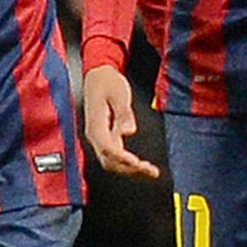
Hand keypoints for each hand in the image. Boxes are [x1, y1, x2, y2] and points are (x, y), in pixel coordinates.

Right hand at [83, 64, 160, 179]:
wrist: (98, 75)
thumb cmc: (107, 82)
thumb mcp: (118, 93)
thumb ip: (124, 114)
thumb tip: (128, 131)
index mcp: (96, 124)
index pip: (107, 148)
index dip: (121, 158)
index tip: (136, 163)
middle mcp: (95, 135)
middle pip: (109, 161)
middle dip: (129, 169)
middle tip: (150, 171)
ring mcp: (99, 137)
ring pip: (112, 162)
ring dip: (130, 170)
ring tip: (150, 171)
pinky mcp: (105, 137)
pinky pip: (115, 156)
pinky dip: (128, 164)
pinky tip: (142, 164)